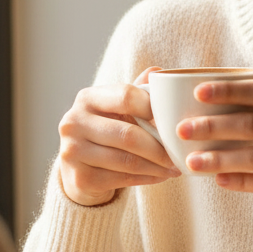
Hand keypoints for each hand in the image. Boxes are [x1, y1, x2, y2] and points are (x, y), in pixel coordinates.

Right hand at [58, 67, 180, 206]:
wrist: (80, 169)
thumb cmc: (108, 132)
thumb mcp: (119, 110)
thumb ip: (138, 92)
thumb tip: (160, 72)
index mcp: (87, 98)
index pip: (126, 96)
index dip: (153, 108)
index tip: (174, 120)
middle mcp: (74, 122)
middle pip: (128, 134)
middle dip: (160, 147)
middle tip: (180, 154)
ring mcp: (73, 151)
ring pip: (127, 161)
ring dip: (157, 166)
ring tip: (175, 166)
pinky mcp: (80, 179)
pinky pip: (122, 179)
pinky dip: (148, 178)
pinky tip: (161, 176)